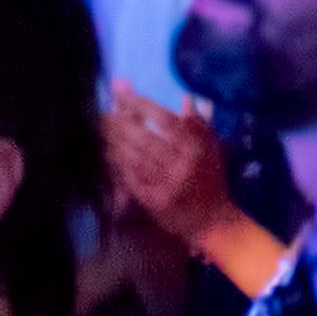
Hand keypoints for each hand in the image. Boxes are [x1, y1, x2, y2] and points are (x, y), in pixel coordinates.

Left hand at [102, 92, 242, 252]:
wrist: (212, 221)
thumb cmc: (213, 180)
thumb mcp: (214, 148)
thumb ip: (200, 124)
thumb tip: (187, 97)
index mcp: (197, 150)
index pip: (167, 122)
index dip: (143, 106)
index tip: (126, 94)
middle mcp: (182, 167)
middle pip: (146, 139)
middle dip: (122, 123)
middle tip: (106, 111)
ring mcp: (166, 186)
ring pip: (135, 158)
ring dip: (116, 141)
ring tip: (102, 127)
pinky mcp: (153, 202)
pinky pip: (131, 178)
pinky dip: (118, 163)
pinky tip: (108, 151)